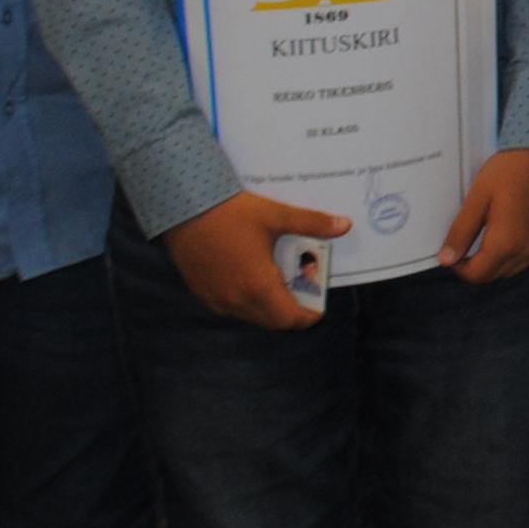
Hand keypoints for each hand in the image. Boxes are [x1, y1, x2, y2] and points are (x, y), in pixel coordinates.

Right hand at [166, 189, 353, 328]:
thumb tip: (345, 225)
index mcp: (258, 286)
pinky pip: (230, 308)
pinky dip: (246, 301)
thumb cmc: (232, 212)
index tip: (318, 307)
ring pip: (250, 315)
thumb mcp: (276, 216)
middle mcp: (236, 300)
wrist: (184, 207)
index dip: (307, 317)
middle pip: (271, 320)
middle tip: (301, 290)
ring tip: (278, 281)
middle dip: (290, 311)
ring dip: (267, 306)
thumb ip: (312, 223)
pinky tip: (251, 277)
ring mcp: (216, 299)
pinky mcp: (201, 293)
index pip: (289, 319)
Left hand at [441, 148, 528, 282]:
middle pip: (495, 275)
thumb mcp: (477, 198)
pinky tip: (515, 238)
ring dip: (498, 263)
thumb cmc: (510, 170)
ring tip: (489, 239)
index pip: (477, 274)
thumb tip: (446, 259)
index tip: (453, 254)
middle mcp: (527, 250)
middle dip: (477, 266)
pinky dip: (521, 257)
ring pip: (515, 269)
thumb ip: (461, 232)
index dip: (459, 267)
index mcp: (505, 243)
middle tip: (468, 245)